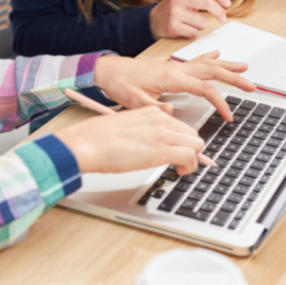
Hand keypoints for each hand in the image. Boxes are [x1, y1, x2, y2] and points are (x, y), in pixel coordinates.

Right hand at [55, 107, 204, 174]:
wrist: (88, 142)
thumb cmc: (97, 138)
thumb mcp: (125, 126)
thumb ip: (141, 131)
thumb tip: (148, 144)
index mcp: (151, 112)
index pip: (179, 125)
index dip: (182, 140)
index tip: (180, 150)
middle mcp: (161, 120)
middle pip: (192, 134)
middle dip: (190, 149)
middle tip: (180, 162)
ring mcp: (163, 134)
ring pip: (197, 144)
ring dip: (193, 158)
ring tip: (180, 168)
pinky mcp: (162, 150)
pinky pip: (191, 157)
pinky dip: (191, 167)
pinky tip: (180, 172)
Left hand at [94, 51, 255, 121]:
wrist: (108, 70)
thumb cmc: (120, 83)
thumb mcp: (135, 101)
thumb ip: (155, 108)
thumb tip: (172, 113)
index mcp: (172, 78)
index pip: (204, 89)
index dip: (220, 102)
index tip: (228, 116)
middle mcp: (177, 69)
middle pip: (213, 72)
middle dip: (234, 78)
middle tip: (252, 85)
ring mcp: (175, 66)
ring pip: (208, 64)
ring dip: (227, 66)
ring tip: (245, 68)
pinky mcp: (171, 67)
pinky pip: (196, 60)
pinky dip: (210, 58)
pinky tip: (218, 55)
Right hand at [150, 0, 231, 38]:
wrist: (154, 20)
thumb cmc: (175, 7)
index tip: (227, 3)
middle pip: (208, 3)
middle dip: (220, 12)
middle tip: (223, 18)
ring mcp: (174, 12)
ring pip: (202, 21)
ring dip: (201, 25)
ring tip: (191, 22)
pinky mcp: (172, 26)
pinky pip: (194, 32)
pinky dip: (192, 32)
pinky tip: (183, 28)